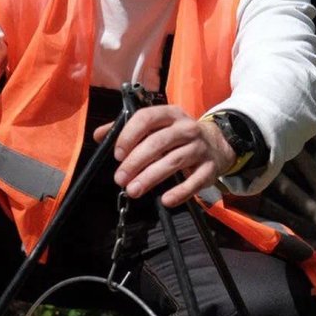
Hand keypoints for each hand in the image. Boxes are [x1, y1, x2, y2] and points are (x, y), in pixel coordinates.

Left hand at [92, 104, 235, 206]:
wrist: (217, 142)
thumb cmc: (175, 135)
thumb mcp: (155, 126)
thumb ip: (126, 129)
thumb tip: (99, 136)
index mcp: (170, 114)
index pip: (147, 118)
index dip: (129, 135)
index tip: (117, 154)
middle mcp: (186, 128)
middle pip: (158, 143)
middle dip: (135, 162)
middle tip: (120, 179)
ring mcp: (200, 148)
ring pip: (173, 162)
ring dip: (150, 178)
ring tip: (133, 190)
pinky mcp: (210, 168)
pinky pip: (195, 181)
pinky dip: (180, 192)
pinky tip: (165, 200)